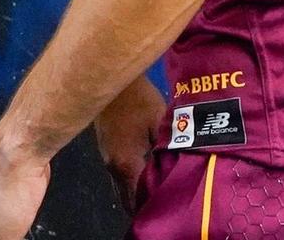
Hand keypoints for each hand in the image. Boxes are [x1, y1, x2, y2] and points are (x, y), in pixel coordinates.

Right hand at [95, 76, 165, 213]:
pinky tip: (145, 174)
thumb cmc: (138, 99)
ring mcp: (106, 159)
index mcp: (127, 163)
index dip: (154, 202)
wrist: (112, 80)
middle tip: (164, 200)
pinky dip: (129, 180)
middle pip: (127, 198)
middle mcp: (113, 168)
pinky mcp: (105, 150)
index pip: (139, 197)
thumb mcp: (159, 120)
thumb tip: (178, 163)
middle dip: (144, 202)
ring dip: (136, 192)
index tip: (168, 203)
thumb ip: (167, 146)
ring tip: (157, 190)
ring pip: (121, 187)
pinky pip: (117, 175)